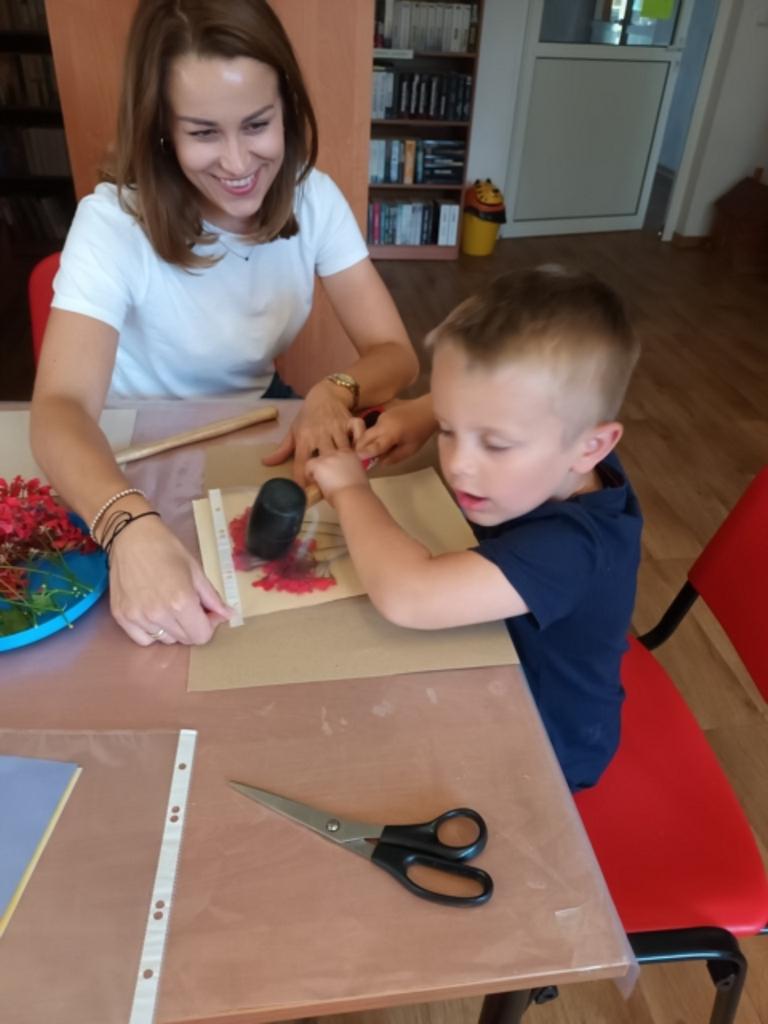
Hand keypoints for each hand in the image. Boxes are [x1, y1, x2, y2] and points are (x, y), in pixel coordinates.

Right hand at [107, 514, 231, 645]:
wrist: (131, 536)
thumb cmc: (167, 549)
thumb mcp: (196, 570)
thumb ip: (212, 598)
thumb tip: (228, 615)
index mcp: (181, 601)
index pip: (202, 635)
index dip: (209, 625)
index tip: (207, 612)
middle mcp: (158, 614)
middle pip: (185, 639)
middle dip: (193, 626)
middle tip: (190, 607)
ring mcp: (137, 617)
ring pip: (165, 640)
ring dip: (173, 630)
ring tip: (170, 607)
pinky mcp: (121, 617)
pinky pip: (143, 639)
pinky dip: (152, 632)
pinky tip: (154, 615)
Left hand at [262, 381, 355, 484]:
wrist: (325, 395)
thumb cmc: (308, 416)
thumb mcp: (293, 430)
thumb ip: (282, 450)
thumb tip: (265, 463)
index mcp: (304, 437)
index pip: (301, 463)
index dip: (301, 480)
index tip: (303, 495)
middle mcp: (320, 433)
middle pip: (324, 458)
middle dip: (326, 474)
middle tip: (328, 488)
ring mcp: (336, 427)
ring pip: (343, 450)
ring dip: (345, 464)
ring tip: (345, 477)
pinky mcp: (349, 422)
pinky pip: (358, 434)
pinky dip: (360, 444)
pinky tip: (360, 455)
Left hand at [306, 450, 369, 506]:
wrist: (353, 496)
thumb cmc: (359, 492)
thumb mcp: (360, 476)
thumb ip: (353, 471)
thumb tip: (347, 475)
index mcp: (351, 454)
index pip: (340, 453)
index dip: (336, 463)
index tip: (336, 472)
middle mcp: (339, 452)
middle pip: (328, 454)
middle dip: (327, 464)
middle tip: (327, 476)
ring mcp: (328, 457)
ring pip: (318, 460)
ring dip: (318, 468)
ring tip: (319, 480)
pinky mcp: (319, 464)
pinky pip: (309, 466)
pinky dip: (309, 474)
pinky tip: (313, 482)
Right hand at [356, 397, 435, 465]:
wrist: (426, 410)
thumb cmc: (421, 431)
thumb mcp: (410, 450)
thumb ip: (394, 457)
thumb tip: (379, 462)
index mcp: (391, 433)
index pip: (374, 446)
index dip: (365, 453)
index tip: (357, 459)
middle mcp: (382, 424)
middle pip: (365, 438)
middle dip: (360, 448)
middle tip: (358, 458)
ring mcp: (381, 418)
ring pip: (368, 432)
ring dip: (366, 442)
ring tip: (368, 451)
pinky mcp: (382, 414)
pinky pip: (374, 428)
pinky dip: (373, 435)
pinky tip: (380, 440)